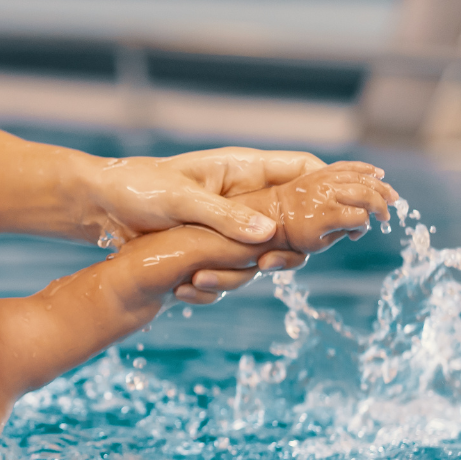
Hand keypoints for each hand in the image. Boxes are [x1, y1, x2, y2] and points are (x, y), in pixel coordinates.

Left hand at [88, 148, 391, 303]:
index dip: (337, 187)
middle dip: (292, 246)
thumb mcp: (179, 200)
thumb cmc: (136, 187)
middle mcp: (242, 196)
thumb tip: (266, 236)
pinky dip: (218, 282)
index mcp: (242, 170)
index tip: (362, 209)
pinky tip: (191, 289)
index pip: (304, 172)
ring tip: (216, 279)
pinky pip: (231, 268)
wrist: (98, 206)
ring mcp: (228, 224)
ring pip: (264, 252)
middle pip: (295, 220)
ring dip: (247, 270)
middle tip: (275, 265)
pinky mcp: (210, 247)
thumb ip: (223, 216)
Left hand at [262, 163, 395, 252]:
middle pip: (365, 193)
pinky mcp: (320, 173)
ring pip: (359, 177)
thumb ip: (342, 233)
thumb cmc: (293, 235)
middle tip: (386, 215)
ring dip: (378, 185)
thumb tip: (360, 225)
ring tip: (391, 195)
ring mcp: (323, 180)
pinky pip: (345, 166)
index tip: (355, 235)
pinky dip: (364, 168)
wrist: (272, 214)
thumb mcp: (317, 245)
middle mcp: (326, 194)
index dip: (364, 227)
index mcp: (326, 215)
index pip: (360, 217)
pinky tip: (377, 173)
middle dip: (380, 204)